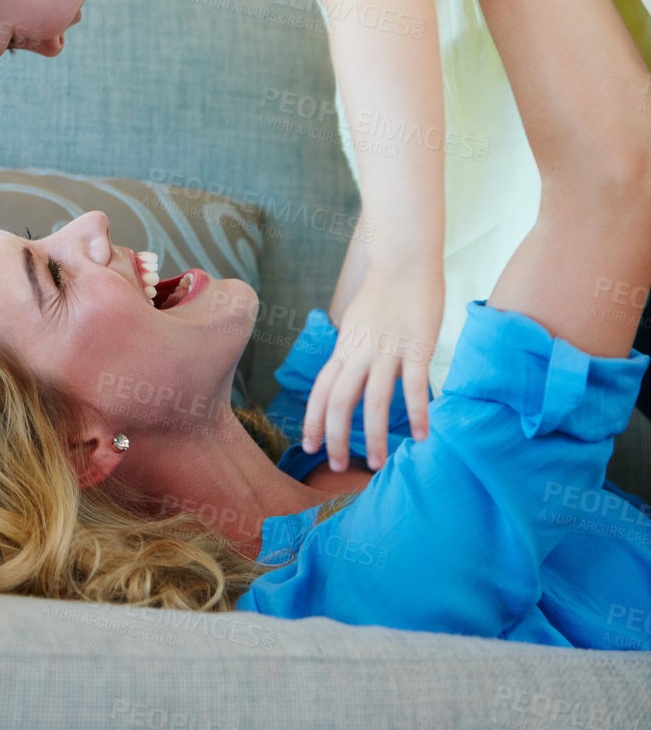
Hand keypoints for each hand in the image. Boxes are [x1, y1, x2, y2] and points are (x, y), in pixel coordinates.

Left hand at [303, 268, 441, 471]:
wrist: (404, 262)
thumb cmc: (383, 295)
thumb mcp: (356, 325)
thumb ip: (353, 353)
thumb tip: (350, 377)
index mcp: (345, 348)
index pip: (321, 390)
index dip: (312, 420)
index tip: (309, 446)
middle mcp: (360, 352)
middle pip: (339, 401)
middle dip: (336, 437)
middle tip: (338, 466)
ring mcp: (387, 350)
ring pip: (374, 400)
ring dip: (373, 435)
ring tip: (376, 463)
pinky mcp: (417, 346)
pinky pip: (414, 385)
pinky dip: (416, 413)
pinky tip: (421, 437)